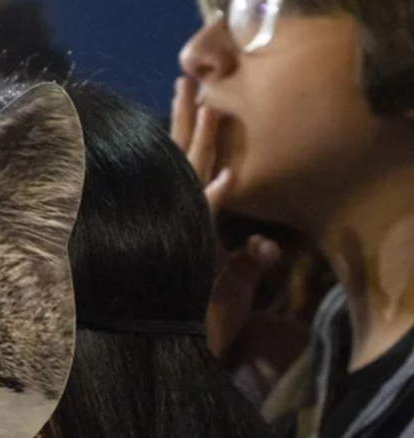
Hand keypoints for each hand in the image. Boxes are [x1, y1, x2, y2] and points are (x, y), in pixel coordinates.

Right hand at [171, 76, 280, 358]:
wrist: (170, 354)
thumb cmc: (195, 324)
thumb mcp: (229, 287)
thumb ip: (248, 262)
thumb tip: (267, 244)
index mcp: (178, 221)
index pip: (178, 168)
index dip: (183, 134)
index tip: (187, 100)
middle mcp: (176, 220)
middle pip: (179, 161)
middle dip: (186, 122)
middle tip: (189, 83)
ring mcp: (180, 232)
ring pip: (189, 178)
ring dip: (202, 144)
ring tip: (210, 107)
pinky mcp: (188, 253)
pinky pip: (204, 219)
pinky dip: (216, 198)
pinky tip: (229, 175)